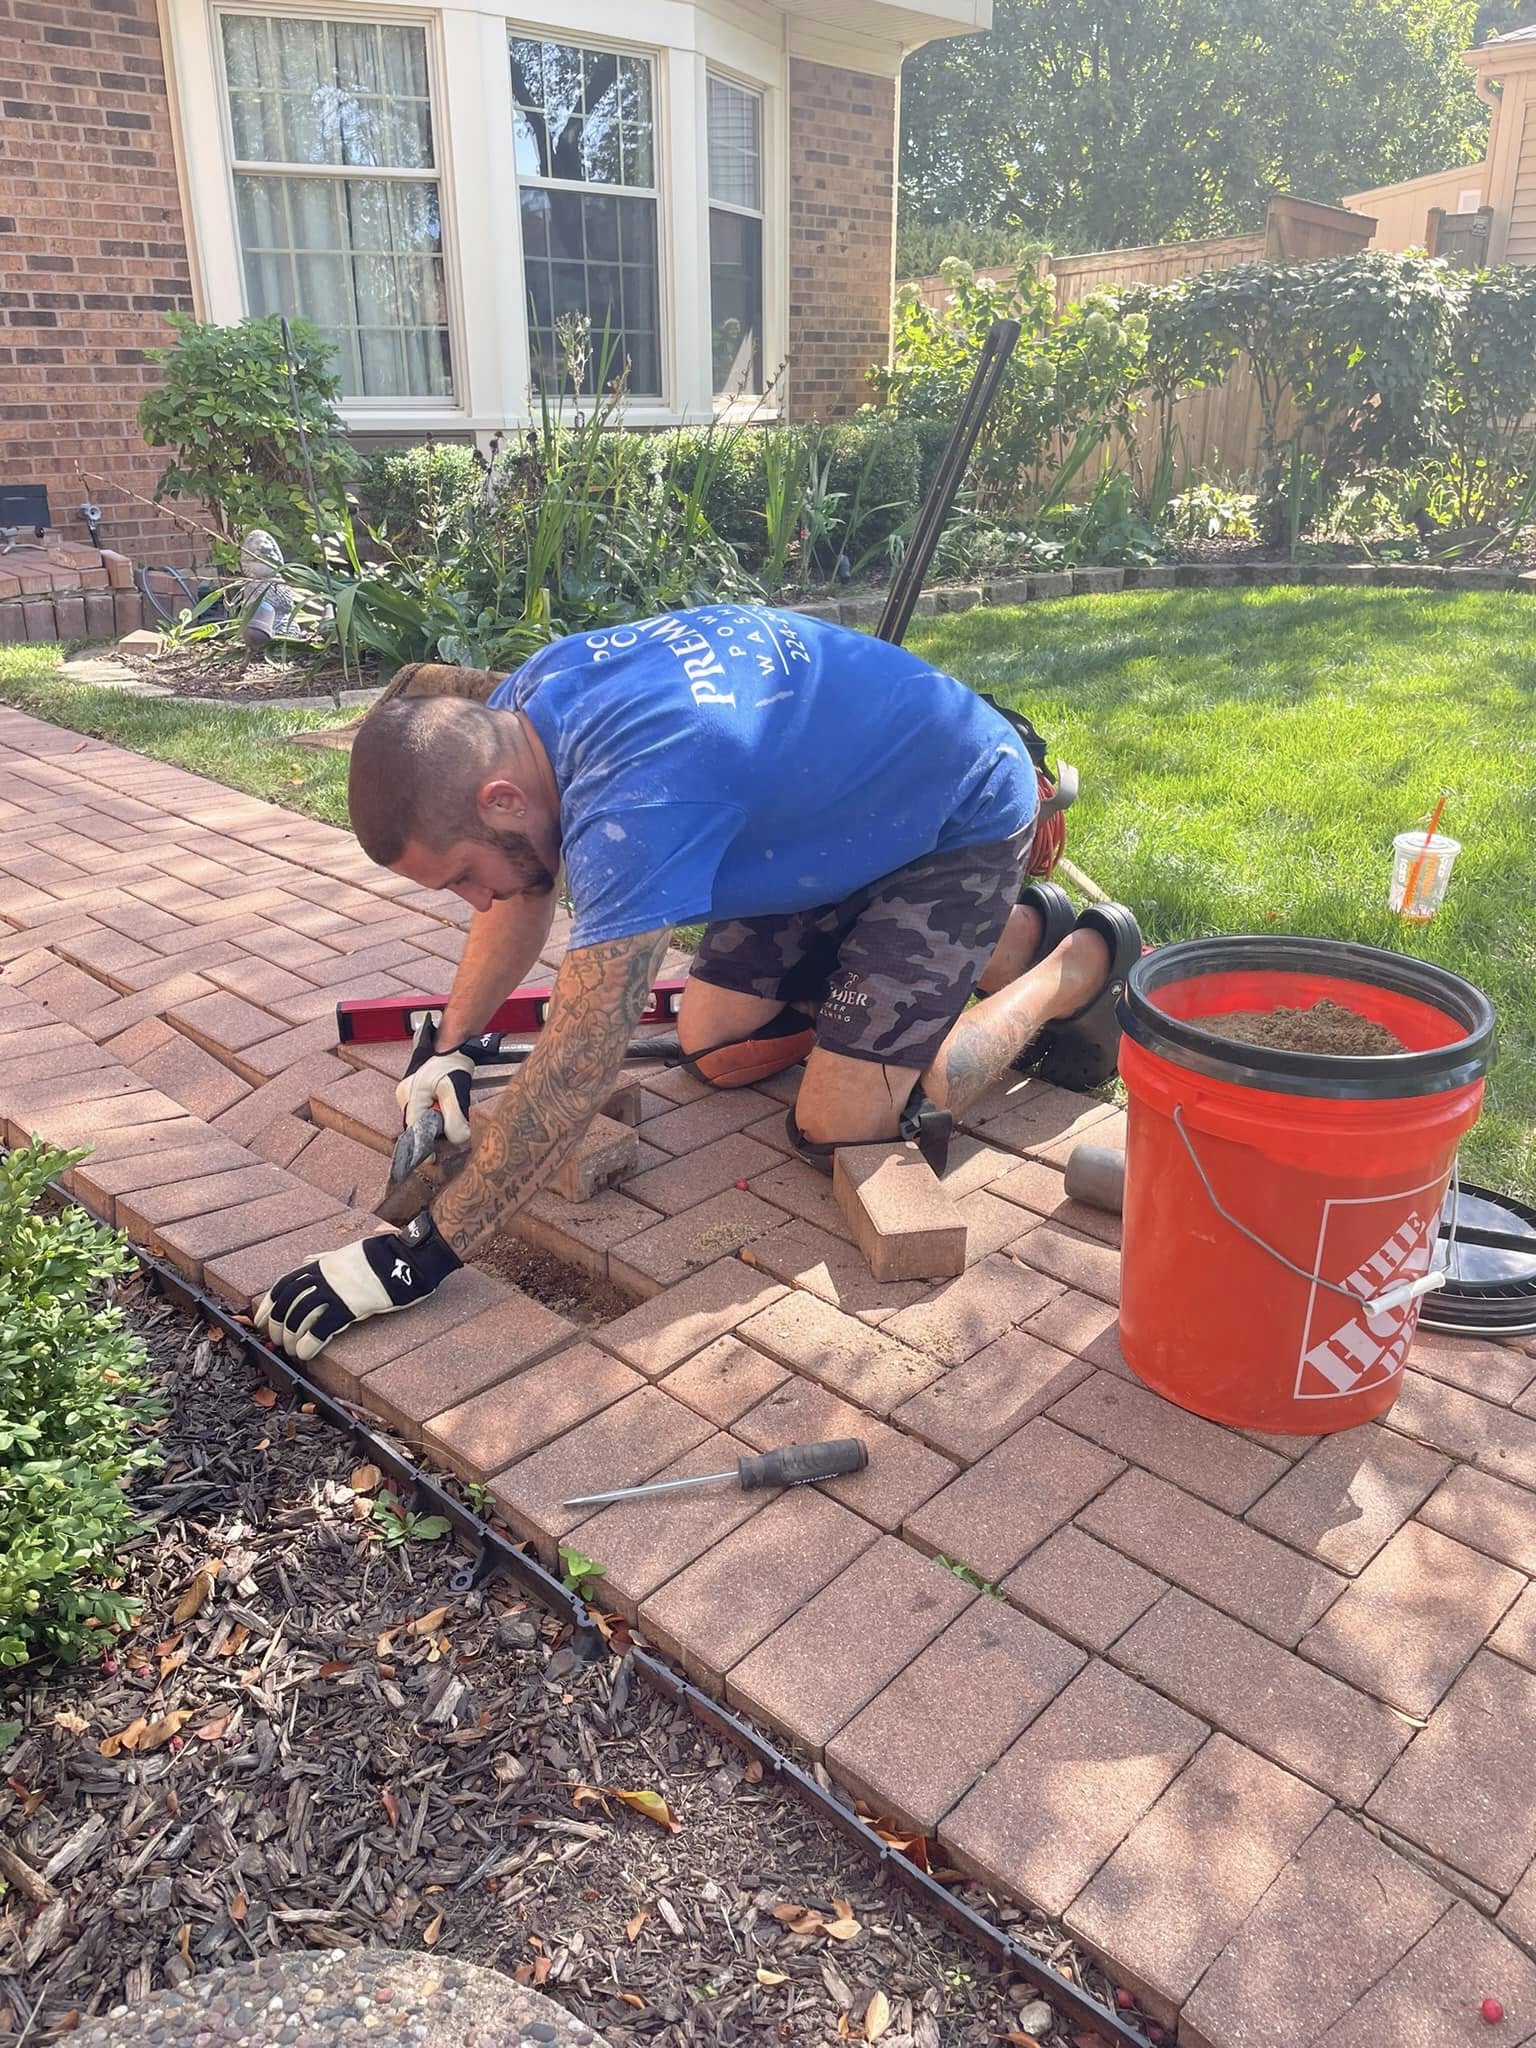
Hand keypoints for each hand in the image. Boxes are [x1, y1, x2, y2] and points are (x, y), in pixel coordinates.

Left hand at [254, 1215, 460, 1360]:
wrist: (406, 1258)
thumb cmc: (381, 1256)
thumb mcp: (346, 1252)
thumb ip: (324, 1259)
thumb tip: (308, 1259)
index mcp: (320, 1265)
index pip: (283, 1286)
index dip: (268, 1306)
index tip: (261, 1321)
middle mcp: (322, 1278)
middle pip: (288, 1305)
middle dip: (277, 1326)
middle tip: (276, 1341)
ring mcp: (335, 1292)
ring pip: (299, 1318)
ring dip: (290, 1338)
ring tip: (291, 1351)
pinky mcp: (350, 1307)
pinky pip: (322, 1329)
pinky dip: (309, 1344)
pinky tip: (305, 1353)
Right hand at [397, 1017, 479, 1143]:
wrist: (455, 1047)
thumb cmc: (452, 1063)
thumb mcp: (455, 1093)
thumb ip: (455, 1119)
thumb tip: (457, 1140)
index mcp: (410, 1095)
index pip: (414, 1130)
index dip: (424, 1146)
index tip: (432, 1160)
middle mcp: (405, 1096)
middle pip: (418, 1126)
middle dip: (435, 1130)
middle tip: (452, 1126)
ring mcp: (409, 1094)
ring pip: (423, 1120)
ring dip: (438, 1122)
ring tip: (451, 1109)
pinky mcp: (417, 1094)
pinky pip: (426, 1112)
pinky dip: (438, 1114)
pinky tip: (448, 1107)